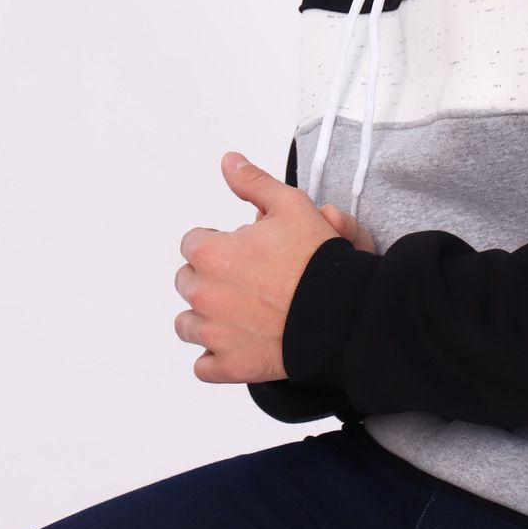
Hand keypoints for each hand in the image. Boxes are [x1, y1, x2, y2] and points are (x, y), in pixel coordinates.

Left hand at [174, 152, 368, 384]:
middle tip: (246, 279)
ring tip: (241, 311)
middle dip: (210, 278)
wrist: (339, 313)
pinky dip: (216, 356)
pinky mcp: (228, 365)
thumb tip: (228, 162)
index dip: (219, 243)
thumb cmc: (315, 261)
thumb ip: (253, 183)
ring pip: (188, 324)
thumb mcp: (290, 206)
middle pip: (187, 281)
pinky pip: (204, 365)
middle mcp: (203, 293)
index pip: (193, 243)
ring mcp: (213, 333)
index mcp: (210, 253)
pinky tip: (239, 342)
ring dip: (207, 317)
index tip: (243, 250)